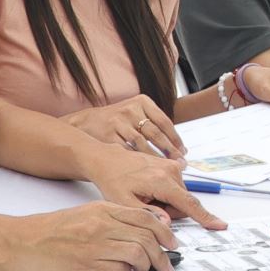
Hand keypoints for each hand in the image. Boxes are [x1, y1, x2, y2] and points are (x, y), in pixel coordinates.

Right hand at [4, 201, 181, 270]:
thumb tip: (143, 232)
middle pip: (147, 236)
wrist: (22, 241)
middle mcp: (102, 224)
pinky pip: (119, 270)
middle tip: (167, 265)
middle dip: (163, 253)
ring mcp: (95, 245)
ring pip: (138, 253)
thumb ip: (113, 219)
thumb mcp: (86, 214)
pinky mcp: (86, 265)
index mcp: (103, 209)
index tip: (172, 243)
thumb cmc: (53, 229)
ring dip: (148, 266)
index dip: (165, 232)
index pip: (146, 217)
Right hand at [64, 94, 184, 158]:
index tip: (183, 150)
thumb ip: (153, 122)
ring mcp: (118, 122)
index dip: (175, 138)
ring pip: (142, 144)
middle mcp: (131, 110)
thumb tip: (176, 143)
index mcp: (142, 101)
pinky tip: (145, 168)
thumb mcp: (135, 111)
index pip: (164, 121)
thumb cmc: (116, 120)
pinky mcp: (108, 136)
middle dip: (169, 150)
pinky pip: (127, 151)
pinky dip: (138, 160)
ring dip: (155, 157)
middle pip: (155, 133)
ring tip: (164, 168)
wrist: (86, 122)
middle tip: (179, 162)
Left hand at [82, 141, 225, 230]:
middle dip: (169, 211)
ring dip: (166, 202)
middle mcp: (171, 171)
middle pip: (183, 202)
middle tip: (145, 206)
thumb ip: (147, 215)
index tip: (220, 225)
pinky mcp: (171, 164)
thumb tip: (167, 224)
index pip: (189, 204)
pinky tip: (148, 189)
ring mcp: (172, 166)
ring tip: (144, 196)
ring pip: (179, 195)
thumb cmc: (113, 181)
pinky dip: (165, 192)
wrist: (108, 160)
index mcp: (161, 181)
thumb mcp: (124, 203)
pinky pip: (176, 186)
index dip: (205, 217)